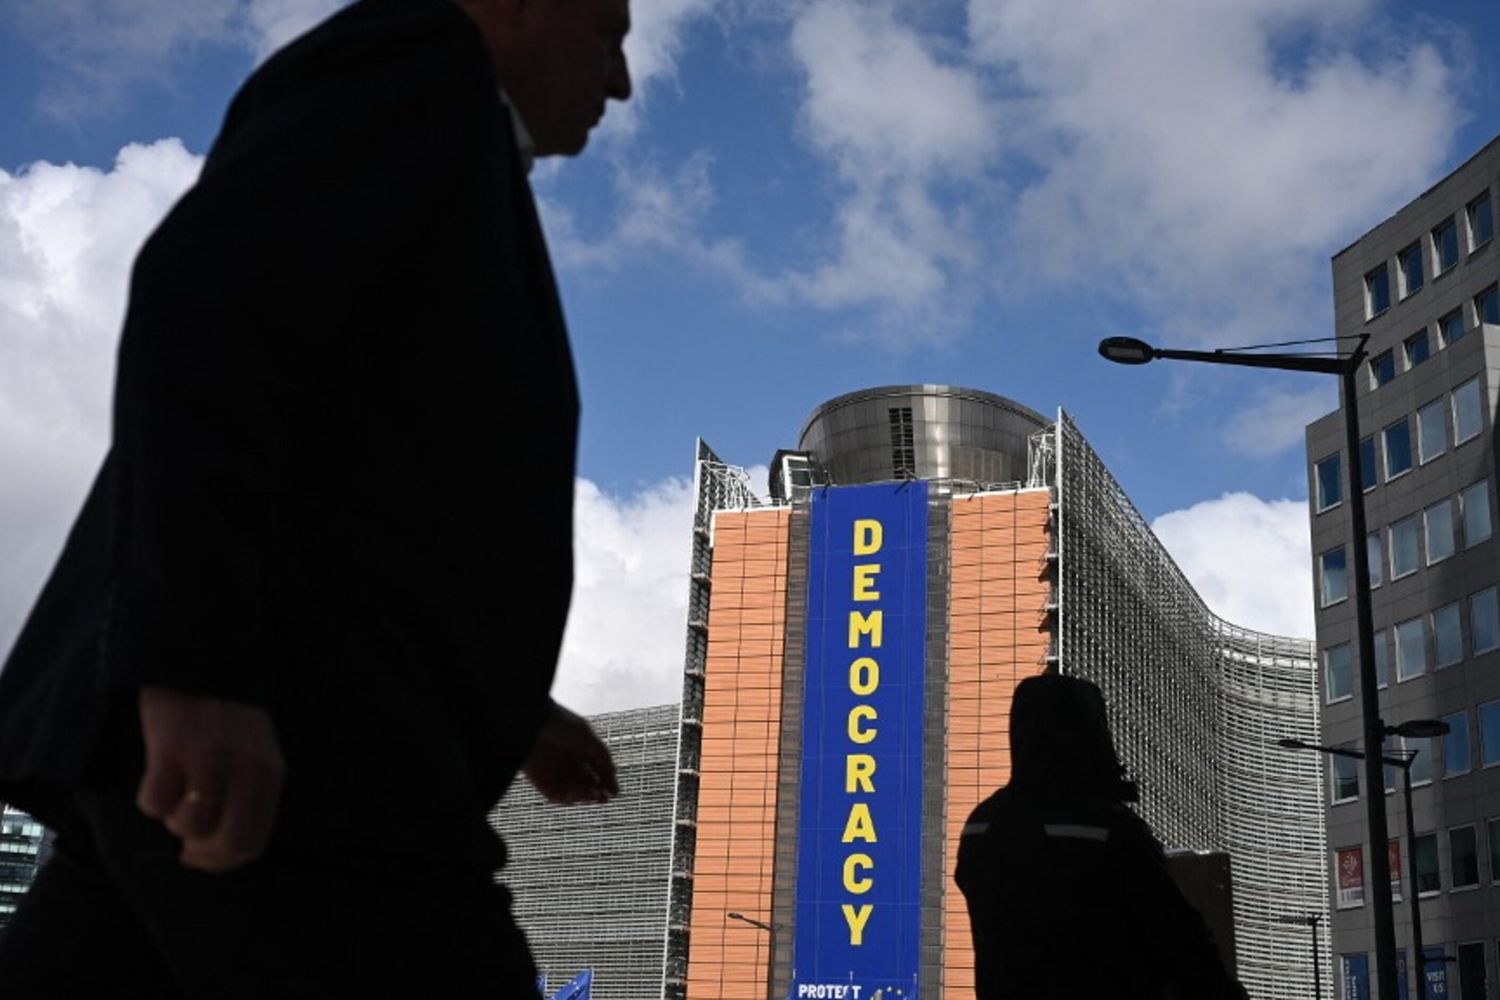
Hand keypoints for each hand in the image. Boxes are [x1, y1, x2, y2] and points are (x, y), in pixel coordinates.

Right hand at [135, 687, 285, 872]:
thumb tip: (221, 853)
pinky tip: (159, 776)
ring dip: (176, 821)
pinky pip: (155, 804)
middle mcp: (248, 765)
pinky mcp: (173, 747)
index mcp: (271, 771)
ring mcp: (212, 756)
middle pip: (228, 841)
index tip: (200, 857)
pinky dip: (151, 800)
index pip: (254, 841)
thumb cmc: (223, 723)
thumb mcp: (254, 756)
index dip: (222, 862)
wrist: (195, 665)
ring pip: (190, 826)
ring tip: (177, 794)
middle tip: (186, 844)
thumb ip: (250, 798)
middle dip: (202, 853)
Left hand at [522, 701, 618, 804]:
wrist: (531, 720)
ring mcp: (555, 772)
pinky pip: (557, 796)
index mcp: (581, 750)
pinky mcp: (541, 781)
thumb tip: (615, 776)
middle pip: (587, 785)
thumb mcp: (587, 736)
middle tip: (604, 797)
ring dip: (585, 797)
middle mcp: (569, 763)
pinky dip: (569, 798)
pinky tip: (576, 793)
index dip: (606, 782)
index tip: (615, 791)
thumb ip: (602, 756)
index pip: (597, 772)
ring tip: (593, 794)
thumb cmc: (559, 721)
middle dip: (597, 793)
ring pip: (574, 793)